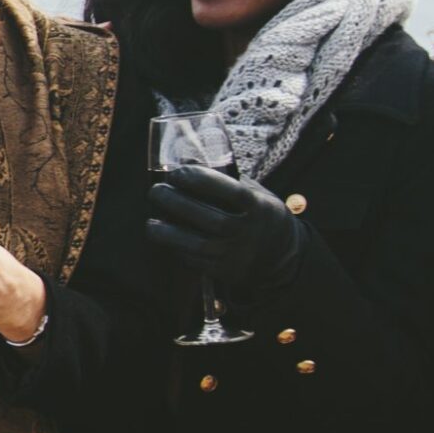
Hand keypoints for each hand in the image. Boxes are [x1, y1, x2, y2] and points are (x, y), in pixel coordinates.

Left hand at [146, 165, 302, 296]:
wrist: (282, 258)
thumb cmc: (262, 217)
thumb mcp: (259, 195)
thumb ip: (231, 182)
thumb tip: (190, 160)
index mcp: (259, 208)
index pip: (231, 192)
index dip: (202, 180)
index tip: (178, 172)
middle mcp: (248, 232)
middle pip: (209, 218)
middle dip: (177, 204)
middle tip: (156, 191)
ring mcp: (236, 255)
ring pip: (197, 245)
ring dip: (169, 233)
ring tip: (151, 223)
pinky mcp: (224, 272)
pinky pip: (195, 261)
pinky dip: (177, 250)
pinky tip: (165, 239)